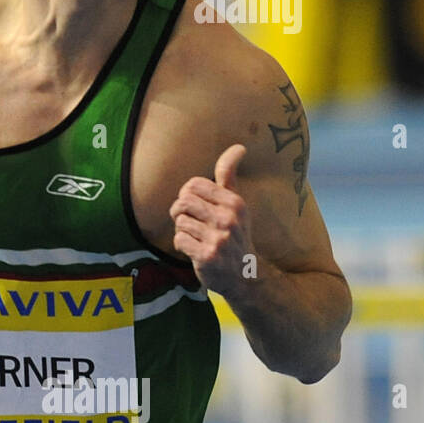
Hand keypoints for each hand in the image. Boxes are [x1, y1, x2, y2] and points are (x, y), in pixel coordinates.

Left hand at [169, 143, 253, 296]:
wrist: (244, 275)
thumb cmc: (234, 234)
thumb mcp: (236, 204)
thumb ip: (229, 176)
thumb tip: (238, 147)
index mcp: (235, 202)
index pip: (193, 185)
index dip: (187, 195)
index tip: (197, 207)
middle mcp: (229, 218)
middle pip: (182, 202)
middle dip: (180, 212)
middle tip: (192, 223)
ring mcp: (219, 238)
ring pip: (179, 222)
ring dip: (182, 231)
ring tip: (197, 238)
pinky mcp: (207, 256)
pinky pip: (178, 240)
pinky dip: (181, 246)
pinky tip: (195, 251)